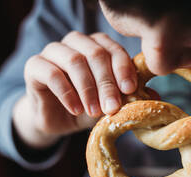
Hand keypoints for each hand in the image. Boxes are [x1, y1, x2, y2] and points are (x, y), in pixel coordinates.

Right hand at [13, 31, 137, 147]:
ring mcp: (54, 51)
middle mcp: (76, 43)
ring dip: (88, 89)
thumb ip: (130, 97)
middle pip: (95, 53)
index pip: (114, 49)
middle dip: (107, 83)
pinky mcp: (35, 65)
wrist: (58, 120)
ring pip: (74, 60)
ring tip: (94, 112)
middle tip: (112, 108)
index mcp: (98, 46)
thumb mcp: (112, 103)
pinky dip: (67, 93)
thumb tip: (155, 96)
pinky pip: (51, 73)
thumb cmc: (89, 107)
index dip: (124, 68)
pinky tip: (76, 110)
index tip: (130, 90)